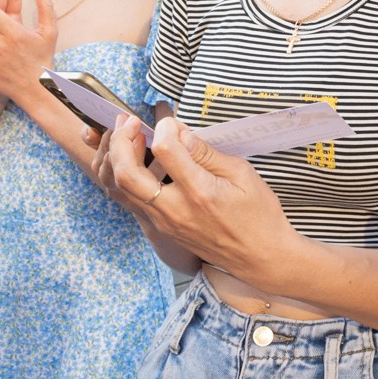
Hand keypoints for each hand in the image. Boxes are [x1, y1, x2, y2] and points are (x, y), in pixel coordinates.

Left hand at [100, 113, 297, 284]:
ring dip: (118, 158)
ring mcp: (164, 223)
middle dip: (120, 141)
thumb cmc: (258, 214)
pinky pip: (131, 201)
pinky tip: (136, 161)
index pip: (165, 150)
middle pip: (126, 173)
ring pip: (121, 189)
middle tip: (129, 121)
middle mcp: (175, 210)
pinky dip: (125, 177)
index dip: (164, 127)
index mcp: (200, 192)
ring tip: (128, 138)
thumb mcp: (242, 173)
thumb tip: (180, 133)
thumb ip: (206, 153)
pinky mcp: (162, 229)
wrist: (260, 257)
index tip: (172, 121)